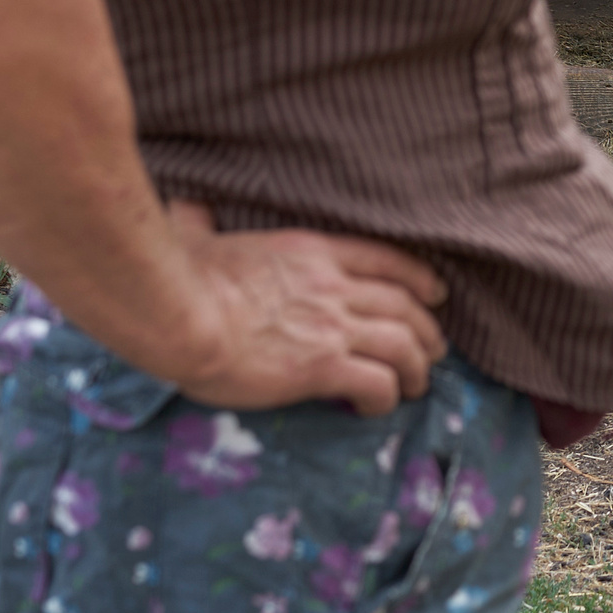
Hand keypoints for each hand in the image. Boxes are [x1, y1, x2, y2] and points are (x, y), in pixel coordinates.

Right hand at [155, 202, 449, 414]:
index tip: (434, 293)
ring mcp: (332, 326)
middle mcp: (333, 286)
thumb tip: (182, 205)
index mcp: (311, 252)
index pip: (385, 259)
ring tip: (418, 385)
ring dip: (417, 367)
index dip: (418, 278)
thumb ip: (199, 220)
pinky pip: (376, 382)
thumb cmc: (178, 276)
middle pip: (403, 304)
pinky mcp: (321, 367)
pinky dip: (386, 396)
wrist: (178, 313)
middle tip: (434, 350)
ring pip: (402, 344)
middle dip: (426, 329)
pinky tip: (378, 407)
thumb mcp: (196, 236)